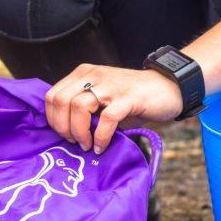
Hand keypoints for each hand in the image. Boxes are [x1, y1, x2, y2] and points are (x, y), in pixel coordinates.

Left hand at [45, 64, 181, 153]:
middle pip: (60, 101)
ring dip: (79, 131)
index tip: (64, 134)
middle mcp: (94, 76)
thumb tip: (66, 131)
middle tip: (74, 142)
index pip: (52, 95)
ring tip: (88, 144)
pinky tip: (102, 145)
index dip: (53, 119)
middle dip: (62, 127)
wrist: (169, 87)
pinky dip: (101, 136)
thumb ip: (84, 107)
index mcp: (84, 74)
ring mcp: (111, 86)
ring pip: (78, 107)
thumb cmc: (133, 97)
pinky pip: (106, 118)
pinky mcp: (128, 98)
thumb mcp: (103, 96)